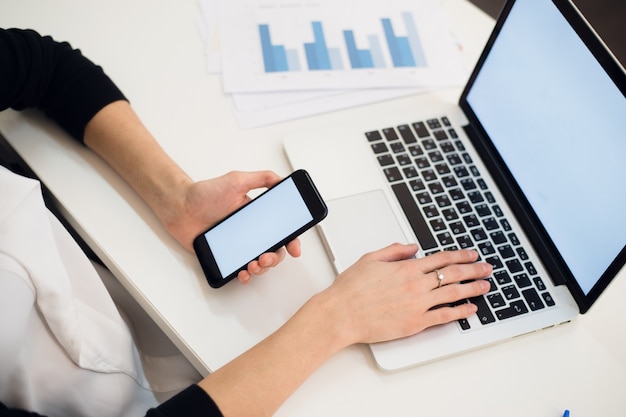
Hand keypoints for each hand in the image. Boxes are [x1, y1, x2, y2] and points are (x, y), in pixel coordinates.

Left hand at [163, 170, 300, 282]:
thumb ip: (261, 178)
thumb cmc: (204, 194)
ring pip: (259, 263)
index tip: (294, 248)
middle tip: (265, 257)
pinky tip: (243, 272)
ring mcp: (238, 245)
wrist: (178, 207)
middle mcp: (250, 231)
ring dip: (262, 268)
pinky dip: (245, 275)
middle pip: (273, 250)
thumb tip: (282, 180)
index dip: (291, 240)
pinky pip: (239, 269)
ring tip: (253, 265)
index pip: (281, 230)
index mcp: (257, 216)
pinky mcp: (225, 256)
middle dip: (275, 258)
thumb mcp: (236, 180)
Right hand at [319, 243, 491, 347]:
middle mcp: (415, 284)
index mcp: (405, 268)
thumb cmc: (351, 289)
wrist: (341, 314)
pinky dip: (460, 312)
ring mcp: (417, 304)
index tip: (471, 254)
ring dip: (472, 288)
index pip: (440, 258)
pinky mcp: (415, 323)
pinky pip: (444, 316)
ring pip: (453, 294)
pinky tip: (470, 309)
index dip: (459, 255)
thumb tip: (412, 247)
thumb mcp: (370, 259)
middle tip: (486, 268)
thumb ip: (394, 251)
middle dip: (473, 269)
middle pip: (452, 274)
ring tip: (485, 286)